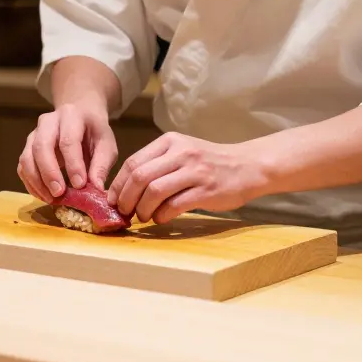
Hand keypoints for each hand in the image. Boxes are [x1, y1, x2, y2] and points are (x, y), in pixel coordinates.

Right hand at [18, 102, 117, 203]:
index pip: (68, 140)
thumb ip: (101, 165)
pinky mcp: (27, 148)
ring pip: (27, 157)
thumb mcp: (106, 145)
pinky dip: (31, 184)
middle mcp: (48, 122)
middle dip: (49, 173)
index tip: (80, 185)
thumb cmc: (94, 134)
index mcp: (71, 116)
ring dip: (37, 181)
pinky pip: (22, 167)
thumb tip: (96, 188)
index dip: (73, 164)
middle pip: (41, 146)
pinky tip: (44, 196)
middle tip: (59, 193)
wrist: (80, 119)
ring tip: (51, 199)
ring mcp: (34, 134)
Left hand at [106, 132, 259, 224]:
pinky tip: (162, 219)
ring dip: (142, 209)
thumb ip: (158, 164)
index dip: (118, 184)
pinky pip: (174, 206)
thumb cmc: (210, 162)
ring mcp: (194, 171)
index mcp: (170, 142)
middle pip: (139, 177)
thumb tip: (125, 189)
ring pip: (154, 191)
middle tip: (124, 212)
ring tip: (143, 217)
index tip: (112, 200)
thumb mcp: (182, 152)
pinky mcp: (206, 190)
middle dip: (126, 198)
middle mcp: (181, 153)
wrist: (248, 166)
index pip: (133, 162)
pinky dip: (162, 216)